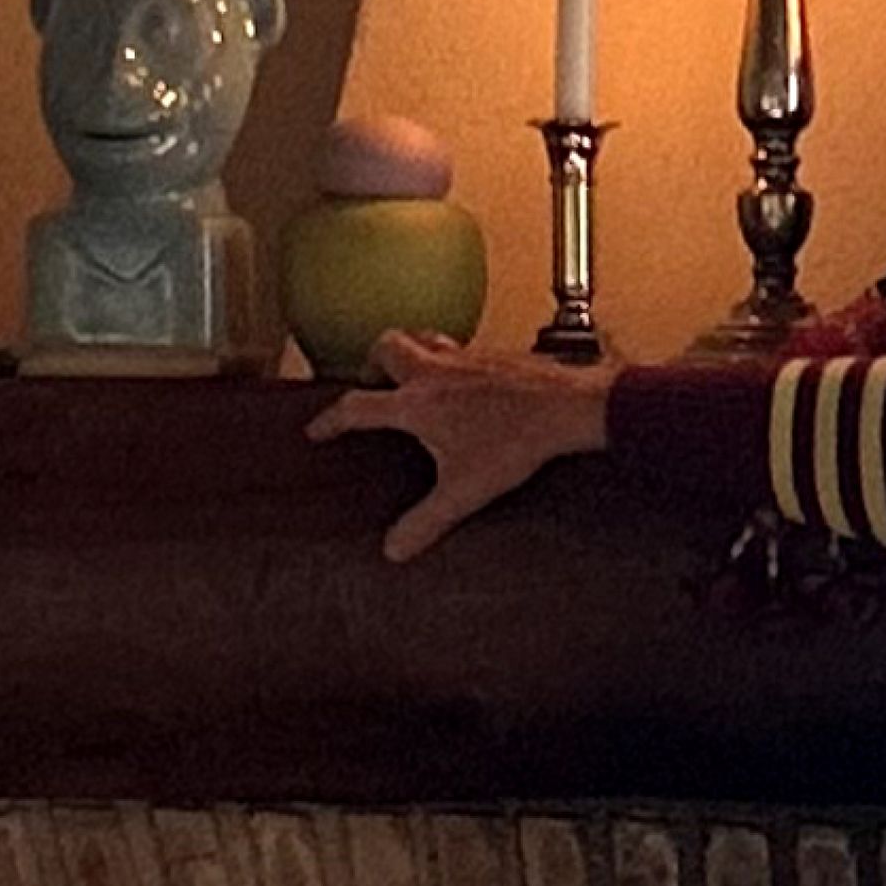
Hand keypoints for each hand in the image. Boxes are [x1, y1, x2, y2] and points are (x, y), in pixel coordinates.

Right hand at [304, 342, 615, 563]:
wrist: (567, 407)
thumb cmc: (517, 442)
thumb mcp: (465, 491)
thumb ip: (426, 521)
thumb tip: (394, 549)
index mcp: (416, 404)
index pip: (357, 406)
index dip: (331, 419)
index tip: (318, 430)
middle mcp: (434, 372)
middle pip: (385, 346)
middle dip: (371, 363)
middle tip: (374, 385)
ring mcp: (464, 358)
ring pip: (422, 336)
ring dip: (410, 350)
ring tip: (413, 376)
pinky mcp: (493, 354)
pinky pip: (460, 347)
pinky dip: (450, 360)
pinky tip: (466, 383)